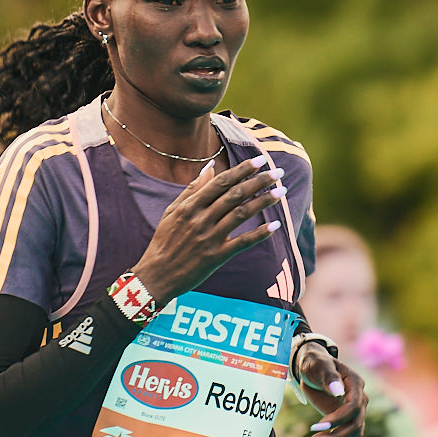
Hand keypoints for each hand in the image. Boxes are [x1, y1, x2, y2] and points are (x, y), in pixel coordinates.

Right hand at [132, 155, 286, 301]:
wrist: (156, 275)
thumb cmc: (165, 241)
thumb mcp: (173, 211)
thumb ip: (192, 189)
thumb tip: (209, 167)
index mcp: (190, 206)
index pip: (221, 182)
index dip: (242, 170)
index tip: (260, 160)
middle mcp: (200, 219)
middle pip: (234, 195)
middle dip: (258, 181)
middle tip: (278, 172)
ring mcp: (209, 238)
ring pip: (241, 214)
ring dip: (263, 202)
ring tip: (281, 192)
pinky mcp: (216, 257)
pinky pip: (241, 243)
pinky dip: (259, 234)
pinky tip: (274, 225)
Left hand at [293, 344, 367, 436]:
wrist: (313, 367)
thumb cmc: (315, 363)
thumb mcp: (319, 365)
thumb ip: (328, 376)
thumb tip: (337, 390)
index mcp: (355, 385)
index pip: (353, 408)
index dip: (336, 420)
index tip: (315, 427)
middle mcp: (360, 400)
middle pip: (354, 426)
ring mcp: (356, 413)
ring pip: (354, 436)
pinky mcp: (348, 422)